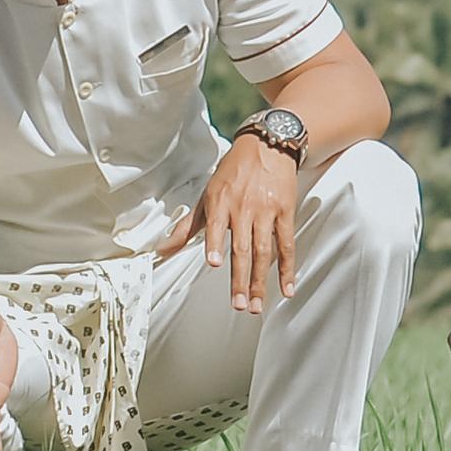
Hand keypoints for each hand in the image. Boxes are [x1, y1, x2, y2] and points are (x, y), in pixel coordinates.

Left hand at [179, 131, 302, 312]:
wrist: (267, 145)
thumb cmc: (233, 173)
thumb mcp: (207, 195)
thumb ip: (187, 226)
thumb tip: (162, 250)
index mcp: (221, 202)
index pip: (216, 226)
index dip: (216, 244)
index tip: (215, 262)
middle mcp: (244, 207)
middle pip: (243, 248)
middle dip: (240, 279)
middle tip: (239, 305)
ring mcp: (266, 211)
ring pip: (264, 251)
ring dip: (260, 281)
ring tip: (256, 305)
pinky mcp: (285, 212)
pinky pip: (287, 244)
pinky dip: (288, 268)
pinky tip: (287, 288)